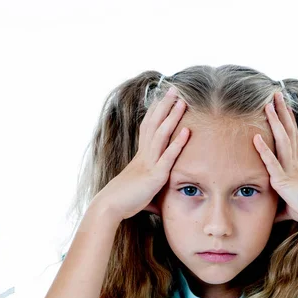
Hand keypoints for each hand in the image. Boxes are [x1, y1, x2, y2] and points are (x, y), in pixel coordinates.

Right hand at [94, 86, 189, 222]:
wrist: (110, 206)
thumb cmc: (124, 201)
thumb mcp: (142, 193)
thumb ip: (152, 194)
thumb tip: (159, 206)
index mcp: (141, 157)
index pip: (149, 128)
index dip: (156, 112)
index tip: (164, 98)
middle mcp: (144, 155)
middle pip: (155, 124)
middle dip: (165, 106)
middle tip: (175, 89)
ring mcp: (149, 163)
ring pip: (161, 134)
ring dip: (172, 117)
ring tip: (183, 102)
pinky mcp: (154, 175)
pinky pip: (168, 156)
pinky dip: (178, 143)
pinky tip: (187, 131)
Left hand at [253, 91, 297, 224]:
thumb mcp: (291, 207)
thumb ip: (279, 207)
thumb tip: (271, 215)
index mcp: (295, 166)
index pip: (291, 138)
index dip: (287, 121)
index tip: (283, 106)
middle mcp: (293, 163)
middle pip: (287, 131)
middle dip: (281, 112)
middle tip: (275, 94)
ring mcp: (289, 169)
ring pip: (281, 141)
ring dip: (274, 122)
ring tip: (267, 104)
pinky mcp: (284, 180)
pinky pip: (272, 163)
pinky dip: (263, 150)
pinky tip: (255, 137)